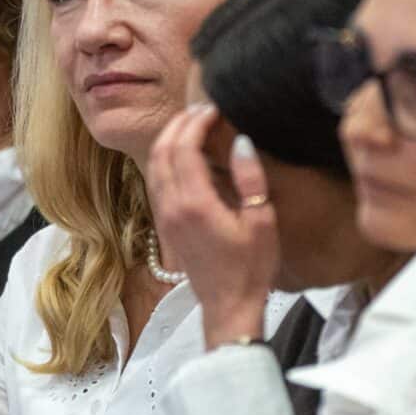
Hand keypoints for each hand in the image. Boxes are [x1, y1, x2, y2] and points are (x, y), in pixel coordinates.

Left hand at [147, 103, 278, 348]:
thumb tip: (240, 141)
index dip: (197, 122)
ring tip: (191, 123)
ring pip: (153, 165)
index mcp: (195, 203)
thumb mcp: (262, 221)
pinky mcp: (165, 225)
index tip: (214, 107)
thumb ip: (250, 178)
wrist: (228, 306)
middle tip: (201, 108)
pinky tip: (182, 153)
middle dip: (179, 124)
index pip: (185, 147)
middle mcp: (172, 206)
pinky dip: (164, 158)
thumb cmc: (251, 268)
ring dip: (168, 139)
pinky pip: (155, 180)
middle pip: (162, 150)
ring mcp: (164, 216)